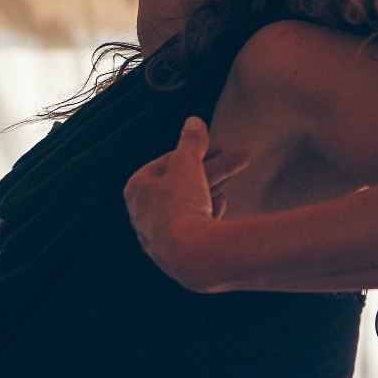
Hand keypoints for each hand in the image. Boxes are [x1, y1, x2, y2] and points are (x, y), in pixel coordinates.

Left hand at [123, 117, 250, 292]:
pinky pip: (193, 225)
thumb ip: (191, 141)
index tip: (212, 146)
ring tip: (237, 175)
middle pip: (182, 183)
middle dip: (213, 168)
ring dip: (214, 186)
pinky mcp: (179, 251)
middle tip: (240, 158)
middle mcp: (145, 214)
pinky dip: (208, 210)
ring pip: (190, 203)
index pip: (165, 163)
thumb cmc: (180, 204)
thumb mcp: (187, 163)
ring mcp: (161, 234)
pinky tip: (222, 203)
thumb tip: (193, 121)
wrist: (191, 255)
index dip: (191, 151)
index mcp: (138, 190)